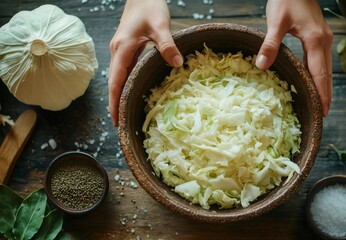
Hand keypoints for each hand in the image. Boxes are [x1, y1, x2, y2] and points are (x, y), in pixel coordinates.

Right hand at [108, 0, 182, 126]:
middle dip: (115, 103)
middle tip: (120, 124)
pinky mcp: (126, 49)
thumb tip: (177, 63)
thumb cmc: (150, 6)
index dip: (115, 100)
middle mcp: (118, 52)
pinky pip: (124, 71)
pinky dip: (125, 85)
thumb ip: (167, 44)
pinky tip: (132, 93)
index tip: (116, 118)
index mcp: (122, 48)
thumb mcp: (160, 24)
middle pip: (114, 82)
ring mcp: (121, 51)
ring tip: (124, 114)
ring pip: (118, 78)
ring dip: (119, 95)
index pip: (116, 80)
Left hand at [256, 0, 332, 115]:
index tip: (322, 111)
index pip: (320, 73)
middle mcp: (323, 41)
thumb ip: (270, 44)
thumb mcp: (275, 21)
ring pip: (326, 67)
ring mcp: (323, 38)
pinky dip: (320, 74)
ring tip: (320, 103)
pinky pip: (321, 60)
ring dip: (324, 86)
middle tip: (322, 114)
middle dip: (325, 94)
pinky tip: (314, 82)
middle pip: (327, 74)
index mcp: (314, 40)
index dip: (322, 94)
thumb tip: (262, 65)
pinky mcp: (319, 36)